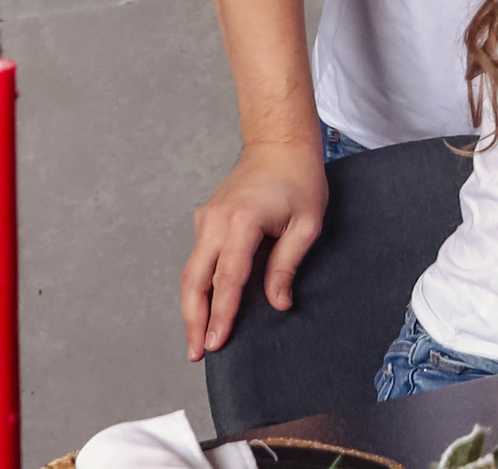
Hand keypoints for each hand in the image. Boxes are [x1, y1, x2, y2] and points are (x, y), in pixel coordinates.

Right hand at [179, 137, 327, 359]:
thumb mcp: (307, 223)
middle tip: (197, 352)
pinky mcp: (205, 220)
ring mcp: (205, 219)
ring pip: (190, 272)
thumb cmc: (300, 179)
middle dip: (193, 319)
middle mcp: (215, 222)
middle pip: (194, 280)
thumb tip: (278, 303)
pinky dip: (198, 286)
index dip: (222, 313)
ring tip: (197, 339)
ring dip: (192, 306)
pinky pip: (197, 259)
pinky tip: (206, 307)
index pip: (228, 278)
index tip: (216, 342)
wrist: (279, 144)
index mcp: (241, 222)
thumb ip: (287, 264)